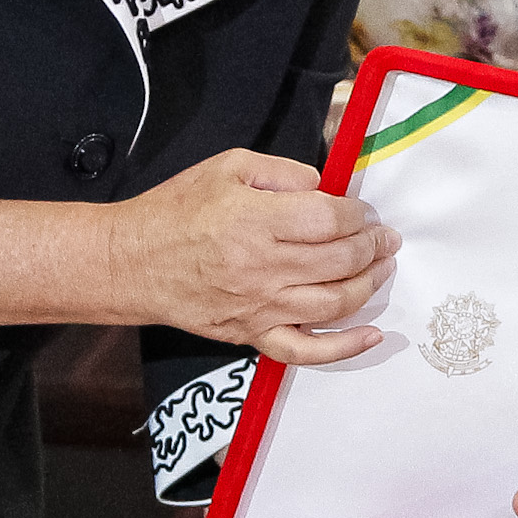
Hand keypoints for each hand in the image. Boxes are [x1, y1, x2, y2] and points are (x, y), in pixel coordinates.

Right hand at [110, 149, 398, 365]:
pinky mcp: (252, 334)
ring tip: (383, 267)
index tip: (365, 212)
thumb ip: (283, 172)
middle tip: (386, 238)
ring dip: (370, 284)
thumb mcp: (228, 167)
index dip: (359, 215)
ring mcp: (260, 307)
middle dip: (374, 246)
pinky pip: (306, 350)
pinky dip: (345, 348)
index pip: (331, 221)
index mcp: (257, 220)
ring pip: (335, 303)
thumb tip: (324, 189)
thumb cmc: (175, 211)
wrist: (131, 262)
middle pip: (340, 260)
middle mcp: (263, 267)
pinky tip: (372, 335)